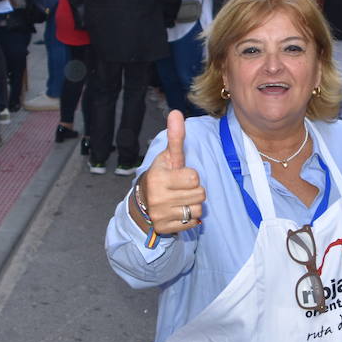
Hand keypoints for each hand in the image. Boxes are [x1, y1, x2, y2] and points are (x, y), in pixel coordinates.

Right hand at [134, 111, 206, 235]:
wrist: (142, 203)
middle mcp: (158, 198)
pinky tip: (179, 211)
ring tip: (181, 199)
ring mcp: (161, 215)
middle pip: (200, 193)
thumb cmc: (161, 176)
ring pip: (198, 209)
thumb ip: (175, 137)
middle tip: (181, 189)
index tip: (180, 176)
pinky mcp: (165, 228)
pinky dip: (190, 218)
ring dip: (194, 204)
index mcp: (159, 178)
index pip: (194, 177)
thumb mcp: (168, 156)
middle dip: (194, 190)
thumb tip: (176, 112)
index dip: (191, 175)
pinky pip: (193, 223)